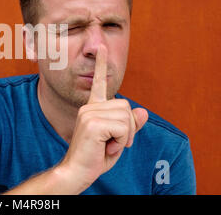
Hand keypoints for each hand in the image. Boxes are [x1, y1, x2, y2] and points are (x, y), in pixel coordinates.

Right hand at [58, 44, 148, 190]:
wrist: (76, 171)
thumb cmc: (95, 157)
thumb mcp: (118, 140)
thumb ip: (130, 125)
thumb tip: (144, 112)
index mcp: (92, 108)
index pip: (99, 82)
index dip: (101, 64)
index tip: (102, 47)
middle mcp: (89, 107)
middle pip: (126, 107)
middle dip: (129, 129)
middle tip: (114, 143)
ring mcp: (88, 113)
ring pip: (126, 118)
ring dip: (125, 137)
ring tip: (108, 146)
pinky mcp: (92, 123)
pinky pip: (123, 128)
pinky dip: (121, 142)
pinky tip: (106, 148)